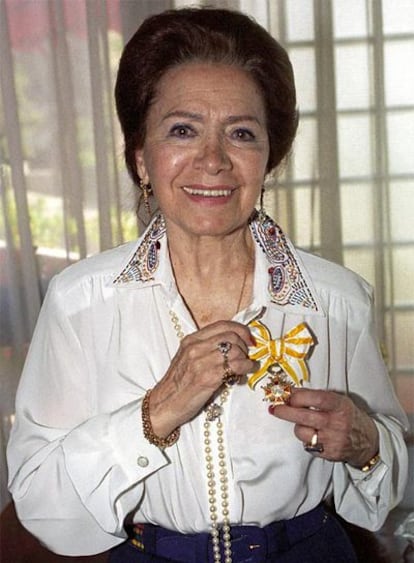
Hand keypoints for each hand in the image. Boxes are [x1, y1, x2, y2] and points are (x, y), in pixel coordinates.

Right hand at [148, 320, 255, 437]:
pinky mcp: (207, 378)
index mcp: (191, 340)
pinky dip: (245, 368)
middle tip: (246, 356)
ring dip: (245, 359)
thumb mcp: (188, 358)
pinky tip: (243, 374)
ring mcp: (201, 362)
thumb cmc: (178, 384)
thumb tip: (234, 346)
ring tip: (244, 368)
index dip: (241, 330)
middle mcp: (195, 348)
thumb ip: (207, 349)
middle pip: (231, 336)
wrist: (164, 404)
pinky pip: (235, 366)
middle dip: (244, 346)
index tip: (249, 339)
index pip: (222, 325)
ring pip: (235, 350)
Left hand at [270, 388, 378, 466]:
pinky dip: (307, 439)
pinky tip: (316, 435)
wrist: (368, 442)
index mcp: (340, 406)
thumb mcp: (340, 401)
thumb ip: (318, 398)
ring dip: (299, 427)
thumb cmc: (350, 417)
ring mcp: (332, 440)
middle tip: (275, 409)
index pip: (316, 399)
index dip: (298, 396)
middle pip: (304, 417)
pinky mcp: (328, 454)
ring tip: (307, 424)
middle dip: (285, 412)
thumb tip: (292, 393)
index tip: (288, 395)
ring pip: (302, 432)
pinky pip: (307, 445)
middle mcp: (337, 423)